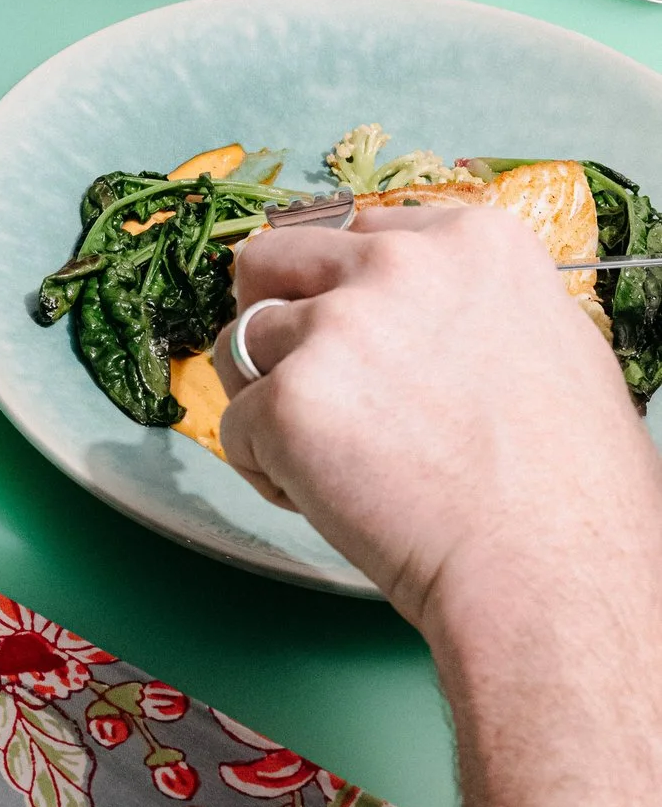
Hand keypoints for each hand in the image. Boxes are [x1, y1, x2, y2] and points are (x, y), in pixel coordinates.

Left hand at [211, 207, 661, 632]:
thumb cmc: (572, 495)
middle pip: (274, 258)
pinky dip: (262, 468)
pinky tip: (321, 501)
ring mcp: (339, 327)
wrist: (554, 575)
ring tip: (322, 461)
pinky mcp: (290, 400)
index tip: (356, 335)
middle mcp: (401, 264)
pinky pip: (234, 425)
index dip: (344, 287)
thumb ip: (473, 311)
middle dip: (269, 311)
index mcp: (474, 242)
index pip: (360, 231)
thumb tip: (426, 318)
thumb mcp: (553, 351)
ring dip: (262, 398)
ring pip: (240, 341)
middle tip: (294, 375)